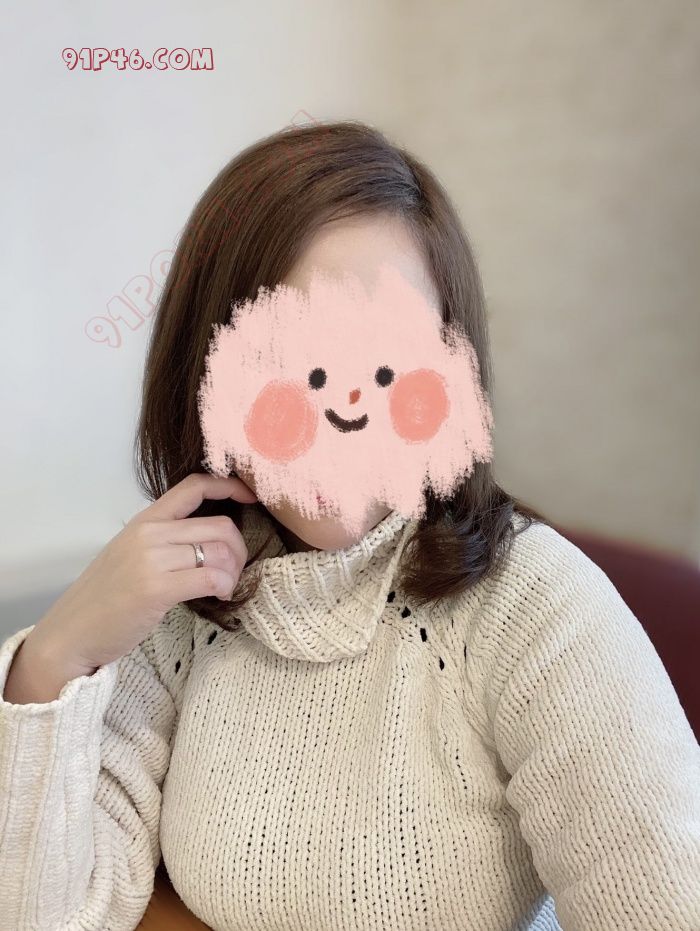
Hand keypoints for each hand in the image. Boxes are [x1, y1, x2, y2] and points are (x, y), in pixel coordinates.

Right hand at [27, 473, 256, 674]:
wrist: (71, 632)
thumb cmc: (105, 598)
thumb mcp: (131, 553)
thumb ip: (165, 539)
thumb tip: (210, 538)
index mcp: (145, 520)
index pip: (194, 486)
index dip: (229, 486)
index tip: (250, 496)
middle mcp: (149, 533)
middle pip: (220, 526)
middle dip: (240, 549)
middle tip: (234, 571)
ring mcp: (151, 560)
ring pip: (220, 552)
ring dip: (233, 573)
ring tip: (224, 587)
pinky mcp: (156, 588)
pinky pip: (211, 577)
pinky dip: (225, 586)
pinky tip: (219, 595)